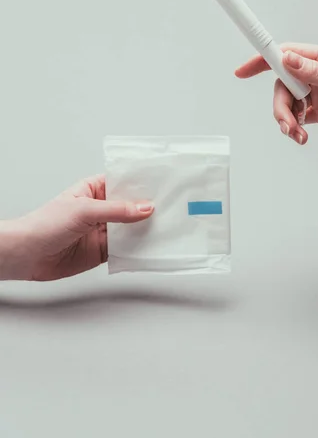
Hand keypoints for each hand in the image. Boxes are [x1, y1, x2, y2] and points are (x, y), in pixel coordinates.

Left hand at [0, 175, 153, 280]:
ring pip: (132, 229)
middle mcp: (102, 209)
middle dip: (149, 209)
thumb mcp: (84, 210)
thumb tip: (144, 207)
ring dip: (146, 230)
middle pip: (132, 207)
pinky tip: (149, 248)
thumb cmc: (44, 224)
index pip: (124, 182)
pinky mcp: (103, 251)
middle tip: (171, 209)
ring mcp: (103, 230)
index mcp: (95, 189)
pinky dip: (138, 250)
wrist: (27, 255)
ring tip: (166, 229)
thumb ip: (116, 210)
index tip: (163, 185)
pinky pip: (126, 249)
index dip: (142, 184)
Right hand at [236, 44, 317, 144]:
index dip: (261, 60)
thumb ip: (316, 73)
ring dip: (287, 121)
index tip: (242, 71)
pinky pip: (298, 119)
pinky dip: (295, 129)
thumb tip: (287, 59)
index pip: (286, 54)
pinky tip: (302, 137)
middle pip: (282, 86)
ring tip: (298, 135)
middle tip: (288, 124)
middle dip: (280, 106)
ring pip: (288, 104)